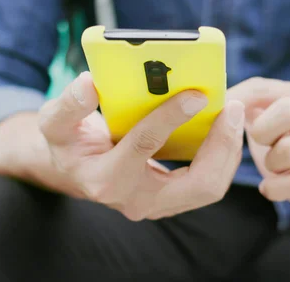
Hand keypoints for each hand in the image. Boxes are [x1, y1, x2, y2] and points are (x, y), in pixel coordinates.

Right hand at [38, 72, 244, 220]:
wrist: (78, 170)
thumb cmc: (69, 143)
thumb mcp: (55, 123)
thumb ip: (68, 106)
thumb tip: (90, 84)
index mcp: (105, 179)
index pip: (144, 146)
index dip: (171, 117)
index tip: (197, 94)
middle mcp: (136, 201)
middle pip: (196, 183)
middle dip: (221, 145)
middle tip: (233, 109)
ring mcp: (158, 206)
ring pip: (209, 188)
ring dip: (228, 152)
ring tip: (233, 115)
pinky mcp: (173, 201)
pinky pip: (208, 184)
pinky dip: (223, 157)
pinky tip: (224, 129)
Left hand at [228, 77, 289, 223]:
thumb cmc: (286, 151)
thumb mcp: (264, 125)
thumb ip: (244, 107)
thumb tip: (223, 102)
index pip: (261, 89)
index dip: (235, 106)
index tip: (221, 121)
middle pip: (285, 111)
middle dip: (262, 133)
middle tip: (262, 145)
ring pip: (288, 149)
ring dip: (271, 165)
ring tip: (275, 169)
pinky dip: (275, 188)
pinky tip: (271, 188)